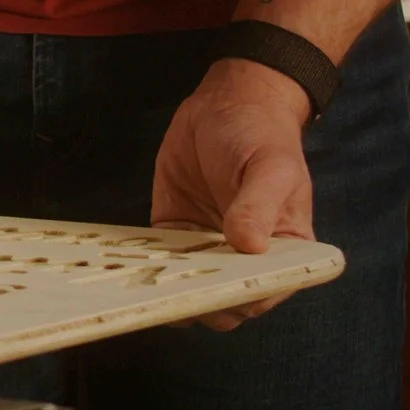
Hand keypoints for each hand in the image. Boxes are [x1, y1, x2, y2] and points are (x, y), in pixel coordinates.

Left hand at [152, 58, 314, 331]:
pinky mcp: (174, 235)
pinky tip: (125, 263)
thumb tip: (248, 245)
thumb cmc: (262, 136)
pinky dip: (142, 265)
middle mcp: (245, 260)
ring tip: (143, 281)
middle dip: (198, 301)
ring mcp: (207, 250)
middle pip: (221, 302)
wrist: (226, 107)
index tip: (216, 291)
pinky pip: (157, 260)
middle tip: (171, 286)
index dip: (241, 298)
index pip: (263, 292)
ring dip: (164, 288)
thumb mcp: (271, 167)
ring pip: (185, 288)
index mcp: (285, 253)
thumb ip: (260, 205)